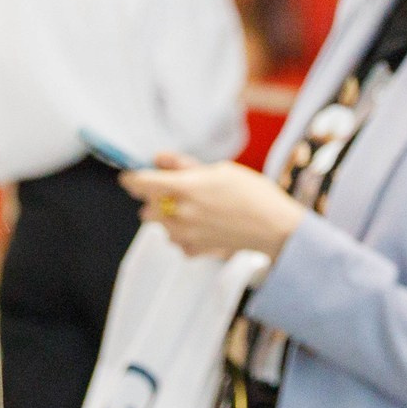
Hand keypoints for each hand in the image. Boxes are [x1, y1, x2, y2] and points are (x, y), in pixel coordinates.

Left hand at [120, 153, 305, 260]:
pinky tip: (200, 227)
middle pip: (146, 208)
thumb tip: (157, 157)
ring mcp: (186, 235)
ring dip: (167, 217)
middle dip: (155, 200)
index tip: (130, 177)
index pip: (140, 183)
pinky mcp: (195, 250)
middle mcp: (179, 213)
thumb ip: (183, 165)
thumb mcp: (220, 170)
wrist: (276, 228)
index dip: (131, 179)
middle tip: (175, 193)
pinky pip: (175, 242)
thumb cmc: (252, 193)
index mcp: (184, 188)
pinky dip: (181, 235)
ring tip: (192, 210)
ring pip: (159, 226)